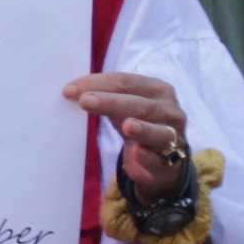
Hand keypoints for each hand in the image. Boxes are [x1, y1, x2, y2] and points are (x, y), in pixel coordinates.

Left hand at [67, 70, 193, 197]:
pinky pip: (160, 159)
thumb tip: (70, 92)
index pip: (125, 82)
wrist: (161, 161)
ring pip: (158, 131)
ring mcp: (173, 136)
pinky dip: (149, 156)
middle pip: (140, 104)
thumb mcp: (122, 108)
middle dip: (111, 102)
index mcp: (156, 89)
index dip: (97, 83)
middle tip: (85, 101)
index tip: (69, 90)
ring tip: (127, 125)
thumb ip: (103, 98)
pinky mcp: (171, 162)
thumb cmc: (137, 124)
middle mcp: (169, 110)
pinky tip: (138, 153)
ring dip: (142, 128)